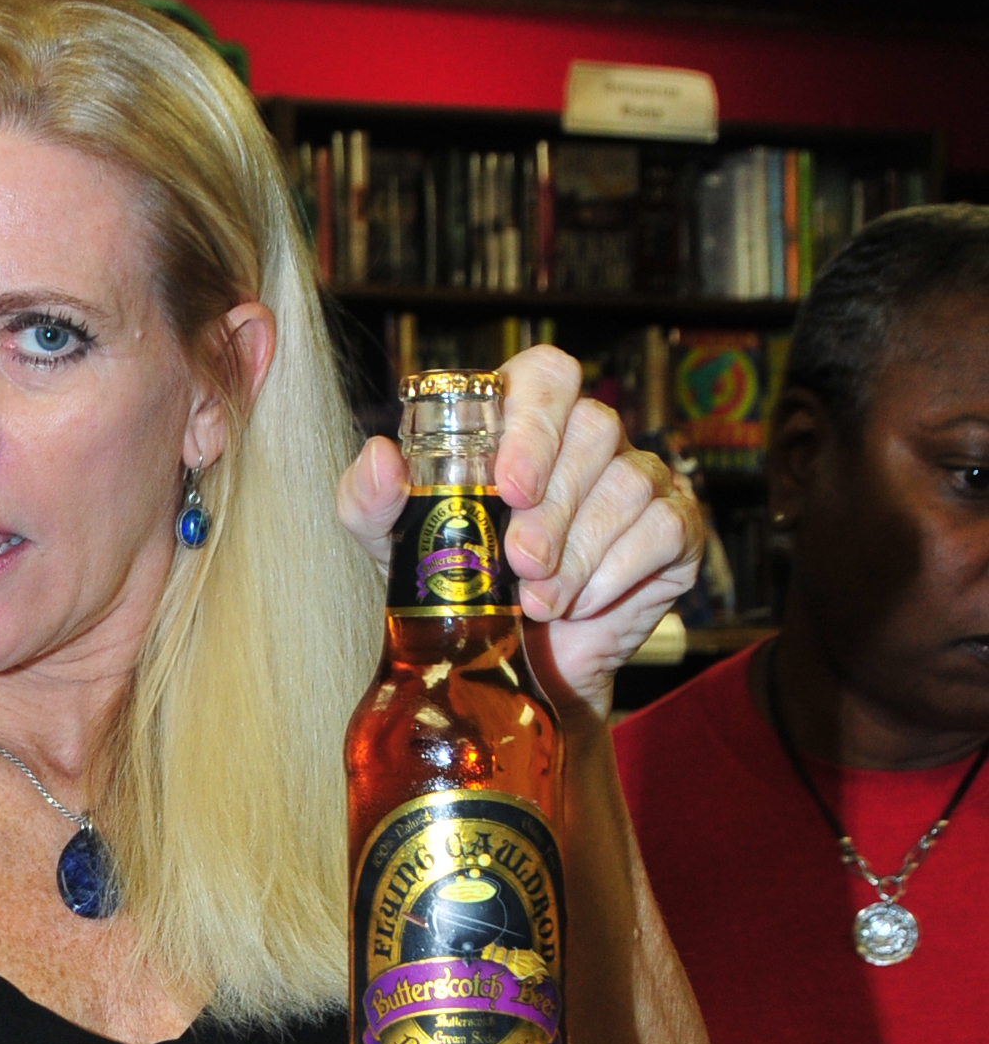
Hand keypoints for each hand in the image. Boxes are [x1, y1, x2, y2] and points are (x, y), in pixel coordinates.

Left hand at [337, 345, 700, 717]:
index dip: (535, 420)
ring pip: (628, 484)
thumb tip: (380, 457)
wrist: (504, 668)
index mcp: (523, 422)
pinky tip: (581, 602)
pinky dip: (616, 572)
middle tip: (519, 563)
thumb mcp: (395, 546)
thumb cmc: (454, 587)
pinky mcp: (675, 528)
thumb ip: (368, 500)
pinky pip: (663, 528)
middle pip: (593, 429)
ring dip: (578, 552)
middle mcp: (588, 438)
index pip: (548, 374)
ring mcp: (639, 478)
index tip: (509, 484)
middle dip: (552, 507)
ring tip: (539, 600)